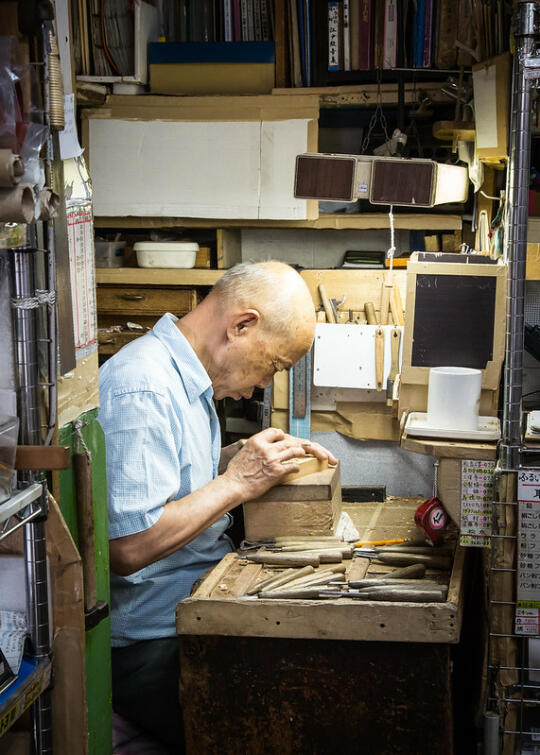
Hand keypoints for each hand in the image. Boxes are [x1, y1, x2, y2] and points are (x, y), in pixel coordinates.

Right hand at [222, 427, 337, 501]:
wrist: (233, 486)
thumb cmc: (236, 472)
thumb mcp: (244, 452)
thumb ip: (256, 447)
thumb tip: (263, 446)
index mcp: (256, 441)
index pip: (276, 431)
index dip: (283, 435)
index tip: (287, 439)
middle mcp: (266, 447)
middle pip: (289, 440)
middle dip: (300, 444)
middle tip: (308, 446)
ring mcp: (272, 459)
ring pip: (294, 450)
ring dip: (302, 453)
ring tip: (306, 455)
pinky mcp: (277, 471)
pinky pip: (292, 466)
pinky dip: (296, 467)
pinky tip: (297, 469)